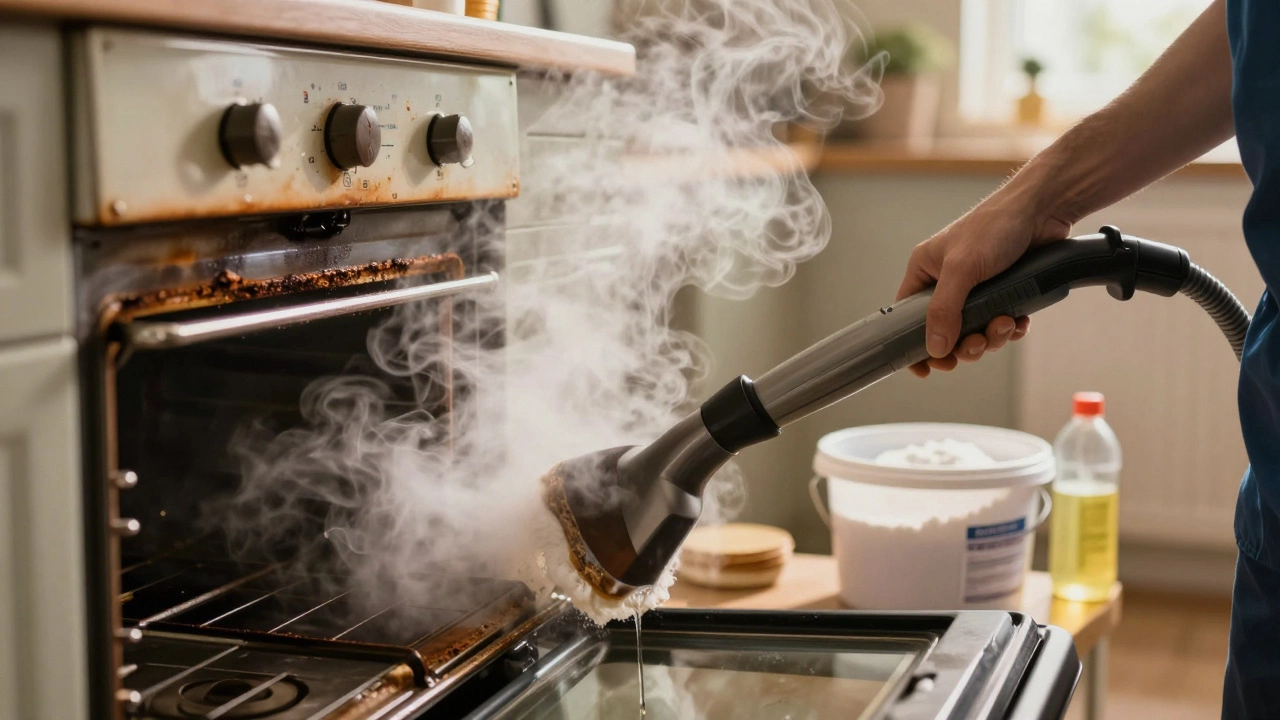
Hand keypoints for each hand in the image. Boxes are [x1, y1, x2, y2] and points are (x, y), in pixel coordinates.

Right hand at [896, 193, 1070, 376]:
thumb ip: (944, 310)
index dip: (913, 344)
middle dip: (965, 344)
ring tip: (1006, 323)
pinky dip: (1010, 329)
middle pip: (945, 332)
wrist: (1042, 210)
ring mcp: (976, 289)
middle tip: (978, 344)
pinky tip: (1019, 321)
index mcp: (925, 272)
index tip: (924, 368)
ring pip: (976, 331)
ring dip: (992, 336)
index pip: (906, 316)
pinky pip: (1000, 324)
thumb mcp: (961, 269)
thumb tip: (935, 349)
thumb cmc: (994, 227)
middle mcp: (947, 282)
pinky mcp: (1004, 292)